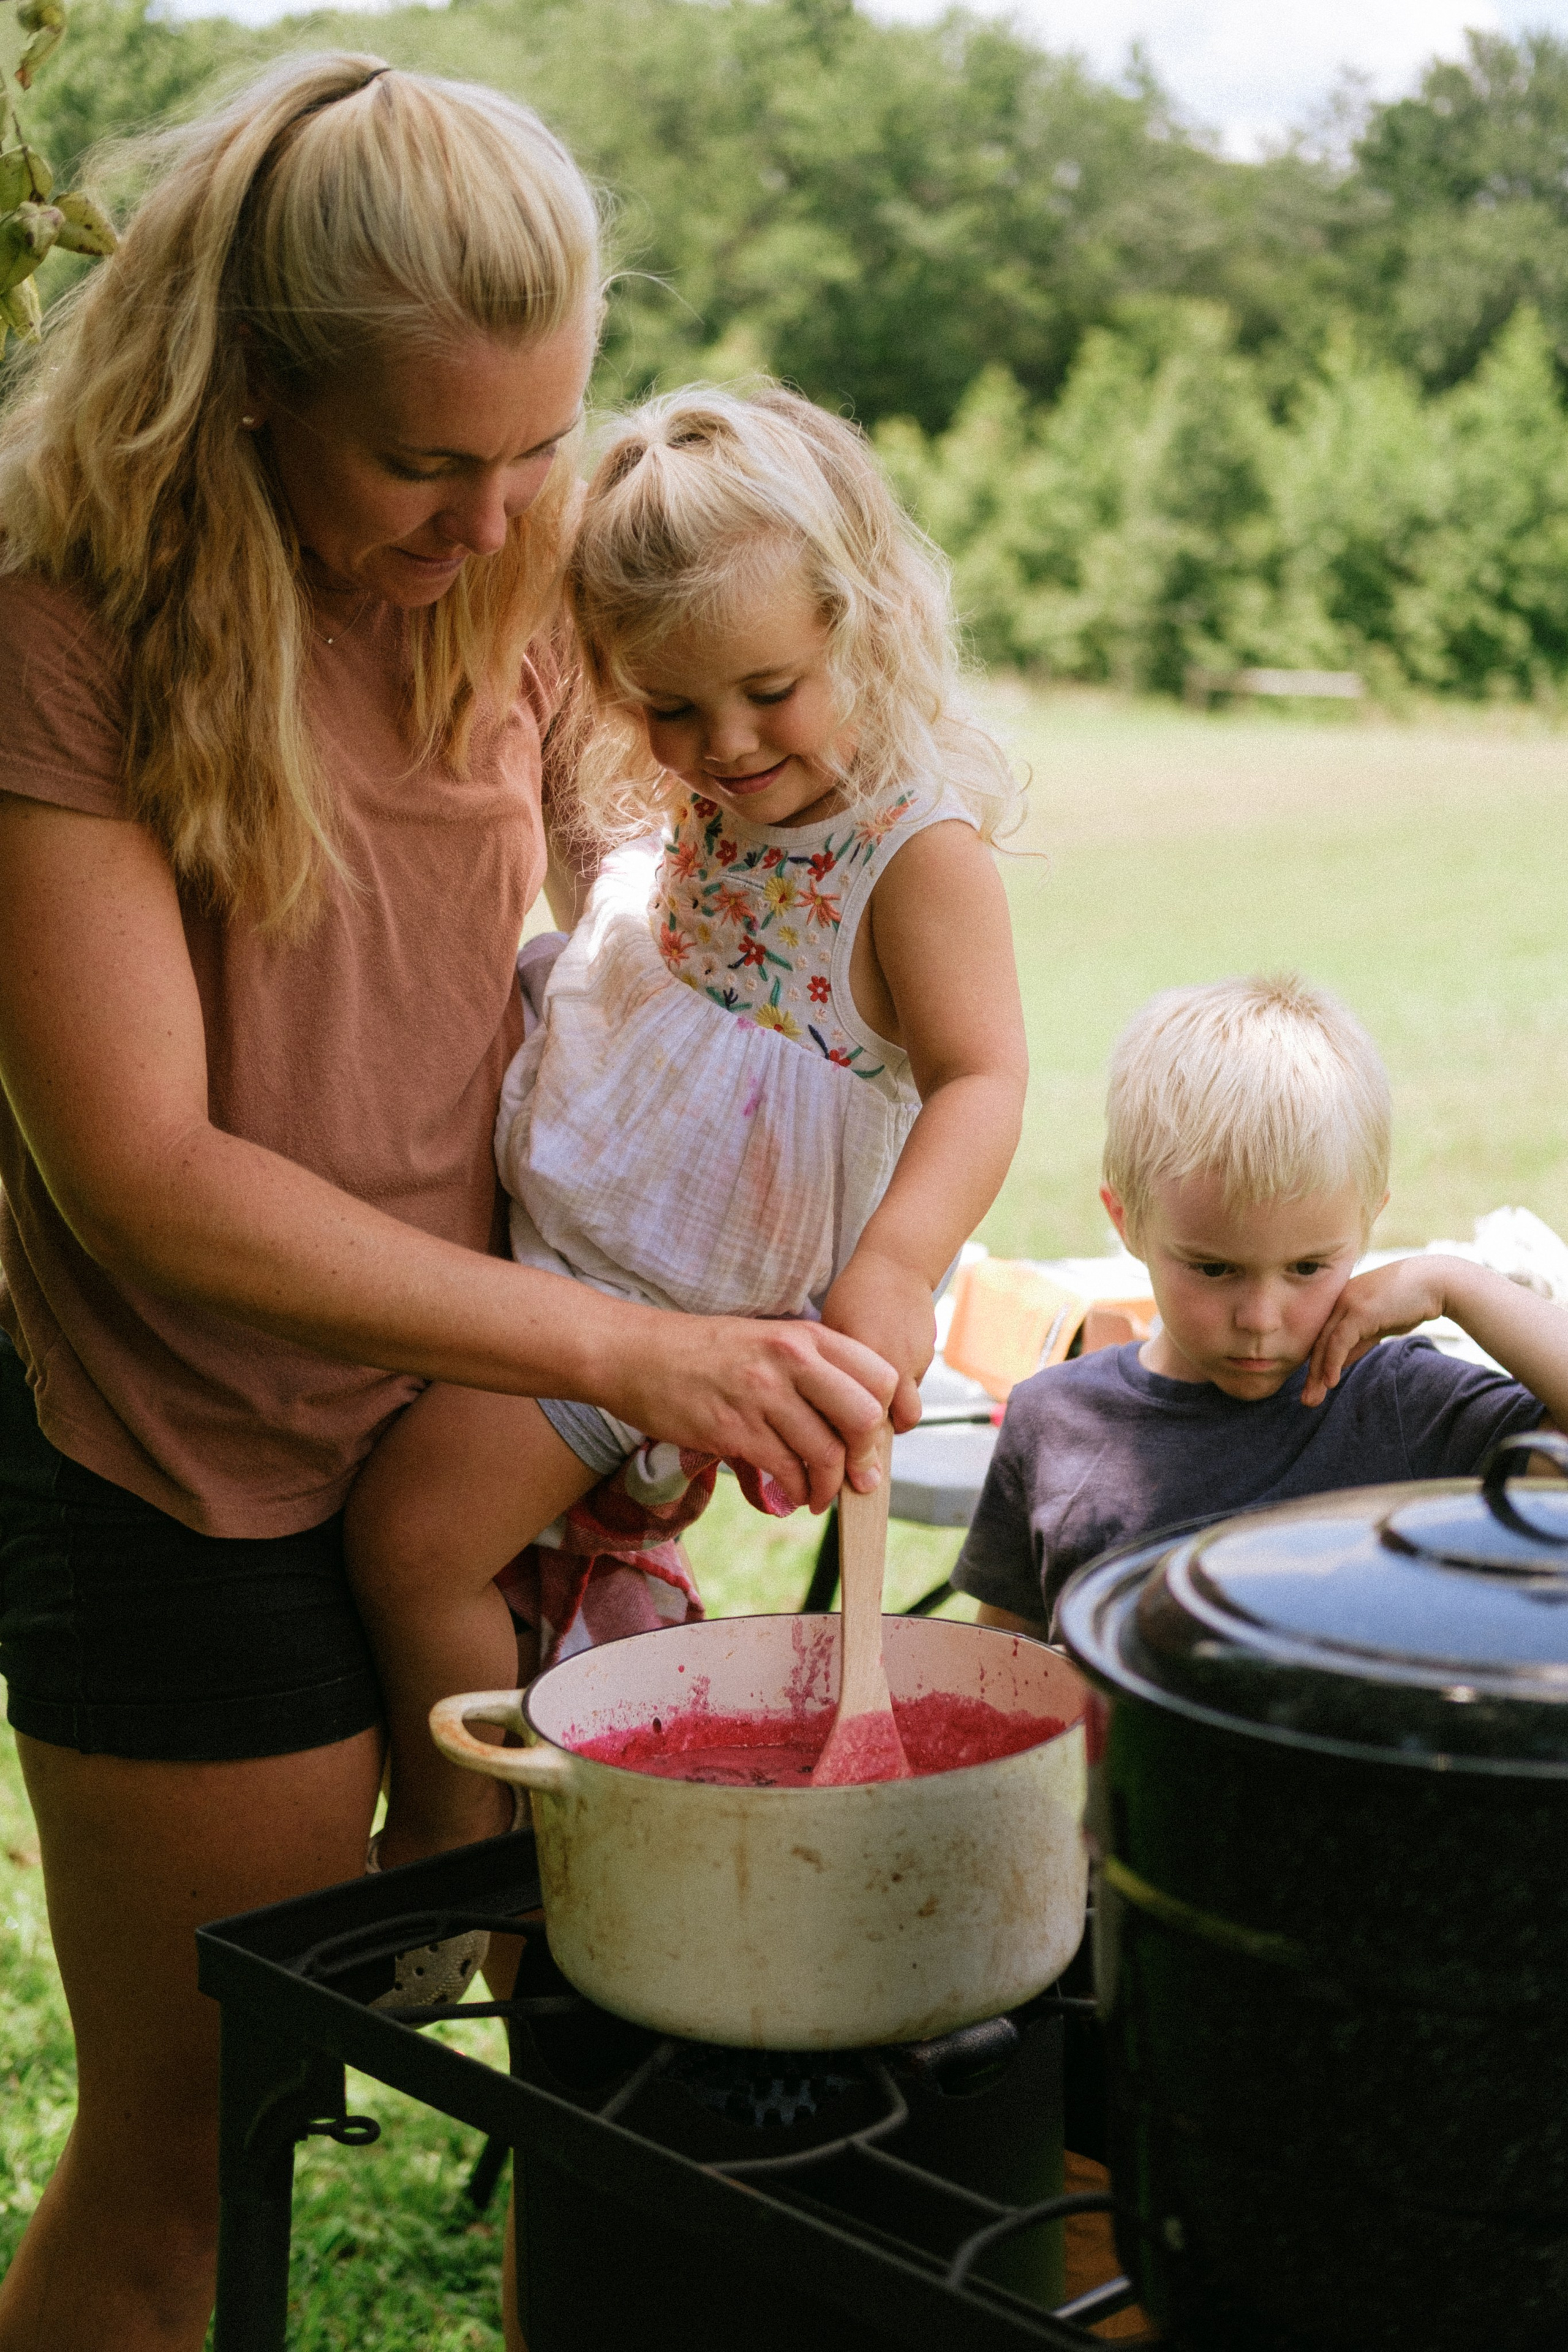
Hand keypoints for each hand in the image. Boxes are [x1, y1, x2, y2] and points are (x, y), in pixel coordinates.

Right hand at [614, 1312, 897, 1511]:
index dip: (885, 1414)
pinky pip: (786, 1470)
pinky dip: (796, 1491)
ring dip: (829, 1486)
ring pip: (826, 1452)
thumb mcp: (766, 1338)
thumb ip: (809, 1367)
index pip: (879, 1375)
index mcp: (805, 1335)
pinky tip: (792, 1495)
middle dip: (865, 1456)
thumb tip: (853, 1415)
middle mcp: (790, 1359)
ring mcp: (762, 1394)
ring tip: (819, 1496)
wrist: (634, 1354)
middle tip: (857, 1476)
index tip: (871, 1438)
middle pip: (864, 1416)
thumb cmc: (701, 1351)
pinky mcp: (733, 1429)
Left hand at [821, 1248, 932, 1437]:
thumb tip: (813, 1411)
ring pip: (909, 1410)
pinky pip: (915, 1386)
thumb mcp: (830, 1331)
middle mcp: (894, 1366)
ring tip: (874, 1408)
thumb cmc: (854, 1295)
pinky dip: (902, 1390)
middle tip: (860, 1443)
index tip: (841, 1459)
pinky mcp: (929, 1356)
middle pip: (892, 1425)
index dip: (853, 1445)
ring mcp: (916, 1362)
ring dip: (894, 1415)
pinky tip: (887, 1375)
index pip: (862, 1421)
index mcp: (864, 1361)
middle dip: (877, 1438)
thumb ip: (830, 1372)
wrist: (899, 1263)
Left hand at [1303, 1256, 1450, 1406]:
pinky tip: (1330, 1382)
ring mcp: (1347, 1302)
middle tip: (1307, 1400)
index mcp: (1341, 1301)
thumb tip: (1341, 1361)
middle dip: (1312, 1373)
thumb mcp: (1377, 1325)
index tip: (1314, 1387)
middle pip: (1318, 1341)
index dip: (1316, 1363)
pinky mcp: (1359, 1310)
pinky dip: (1332, 1362)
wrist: (1435, 1283)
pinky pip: (1339, 1341)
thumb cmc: (1409, 1302)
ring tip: (1314, 1398)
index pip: (1322, 1336)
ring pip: (1324, 1343)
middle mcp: (1338, 1299)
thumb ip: (1358, 1341)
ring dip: (1318, 1373)